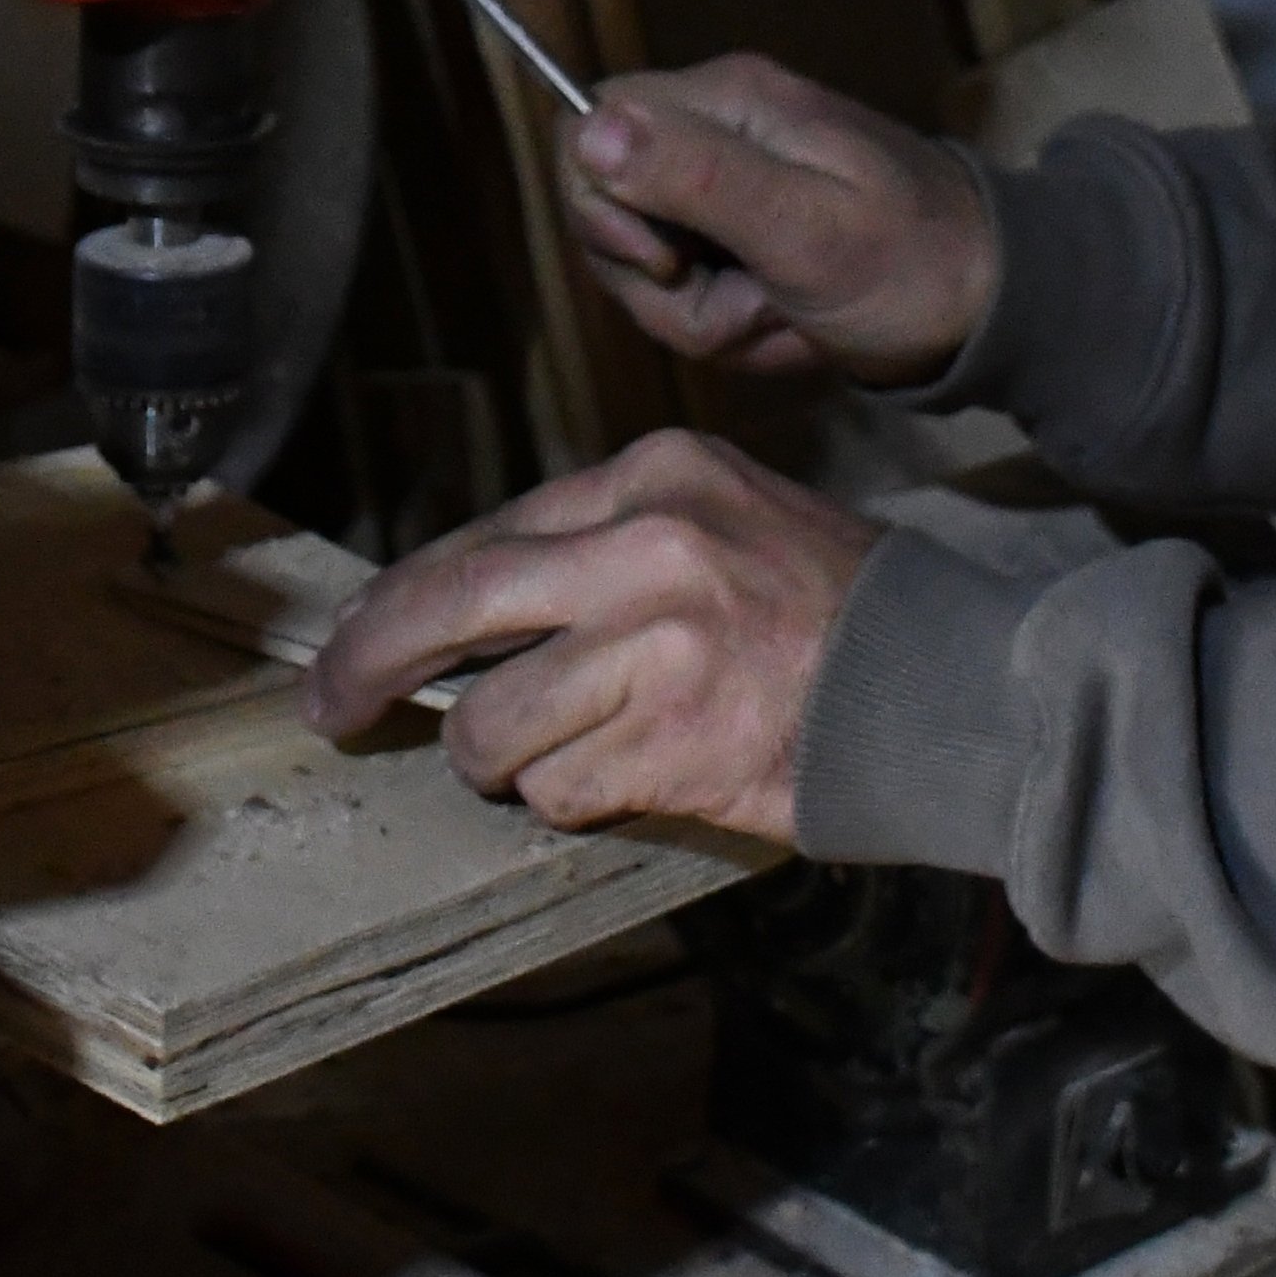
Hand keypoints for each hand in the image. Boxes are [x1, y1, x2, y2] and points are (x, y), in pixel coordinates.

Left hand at [301, 431, 878, 840]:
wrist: (946, 685)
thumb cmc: (830, 609)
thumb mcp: (722, 520)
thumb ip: (603, 549)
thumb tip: (464, 611)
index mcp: (655, 477)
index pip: (485, 540)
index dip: (403, 601)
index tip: (358, 638)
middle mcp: (647, 548)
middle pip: (450, 606)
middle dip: (368, 664)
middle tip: (330, 708)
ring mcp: (658, 648)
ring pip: (496, 726)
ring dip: (506, 762)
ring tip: (568, 758)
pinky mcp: (673, 743)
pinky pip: (559, 789)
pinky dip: (575, 799)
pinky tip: (639, 777)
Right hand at [562, 55, 998, 382]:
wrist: (990, 309)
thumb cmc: (911, 263)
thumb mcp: (804, 227)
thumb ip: (697, 176)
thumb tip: (591, 129)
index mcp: (725, 100)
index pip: (585, 126)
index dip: (600, 206)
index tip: (664, 263)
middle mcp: (713, 131)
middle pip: (604, 206)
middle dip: (661, 283)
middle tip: (748, 303)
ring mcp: (722, 189)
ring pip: (638, 261)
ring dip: (699, 313)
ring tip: (778, 315)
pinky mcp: (737, 239)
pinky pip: (682, 290)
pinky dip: (726, 324)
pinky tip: (786, 324)